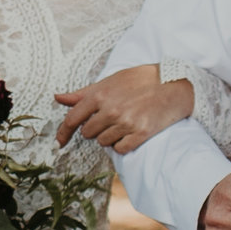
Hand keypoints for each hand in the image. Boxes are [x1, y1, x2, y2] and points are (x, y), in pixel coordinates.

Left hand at [54, 66, 195, 154]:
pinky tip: (131, 131)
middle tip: (111, 117)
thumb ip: (83, 93)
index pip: (73, 119)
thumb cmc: (140, 80)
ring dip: (110, 136)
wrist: (173, 84)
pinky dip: (123, 144)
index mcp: (100, 95)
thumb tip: (58, 98)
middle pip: (88, 133)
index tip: (59, 142)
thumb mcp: (110, 81)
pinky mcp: (140, 134)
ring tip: (125, 121)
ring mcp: (125, 123)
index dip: (63, 133)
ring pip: (104, 142)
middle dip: (96, 129)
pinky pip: (120, 149)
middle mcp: (110, 110)